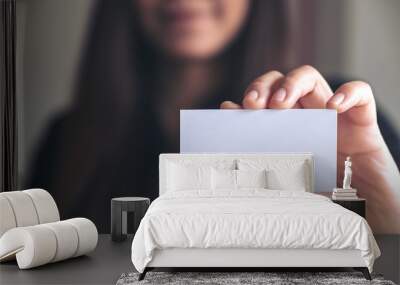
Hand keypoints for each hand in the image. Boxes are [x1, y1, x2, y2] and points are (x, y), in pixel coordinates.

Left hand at [221, 65, 399, 232]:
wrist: (364, 212)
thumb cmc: (321, 195)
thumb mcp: (284, 179)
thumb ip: (262, 160)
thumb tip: (232, 147)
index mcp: (286, 129)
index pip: (264, 99)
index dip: (249, 97)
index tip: (233, 109)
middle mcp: (306, 117)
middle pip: (282, 82)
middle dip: (265, 86)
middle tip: (254, 104)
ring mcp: (333, 116)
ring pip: (312, 79)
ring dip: (293, 84)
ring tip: (280, 103)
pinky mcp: (362, 122)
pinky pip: (361, 94)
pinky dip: (348, 93)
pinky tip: (334, 107)